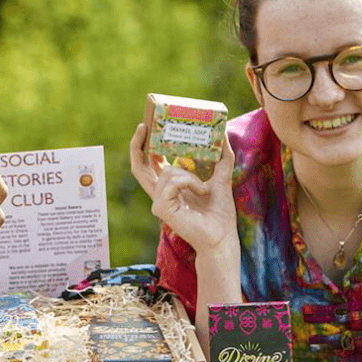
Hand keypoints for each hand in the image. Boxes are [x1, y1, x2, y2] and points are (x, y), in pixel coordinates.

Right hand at [128, 123, 236, 251]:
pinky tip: (202, 191)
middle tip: (144, 126)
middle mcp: (160, 194)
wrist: (222, 236)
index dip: (144, 146)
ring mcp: (158, 202)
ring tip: (204, 187)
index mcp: (169, 187)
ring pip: (167, 171)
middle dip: (137, 145)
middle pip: (139, 167)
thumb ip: (222, 158)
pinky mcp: (161, 208)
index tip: (148, 127)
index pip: (149, 164)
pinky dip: (190, 182)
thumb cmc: (220, 213)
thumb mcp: (222, 178)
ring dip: (189, 174)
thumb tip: (223, 135)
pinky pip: (173, 182)